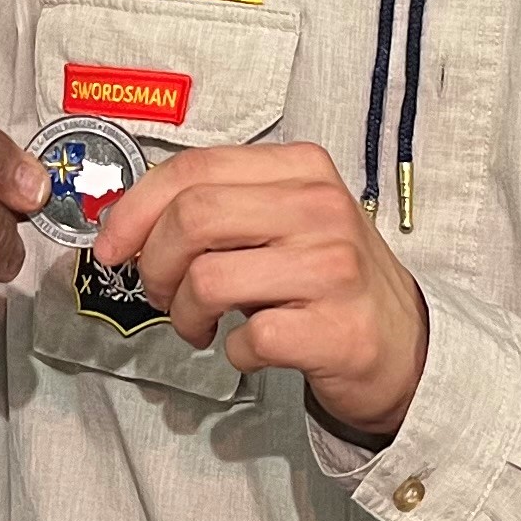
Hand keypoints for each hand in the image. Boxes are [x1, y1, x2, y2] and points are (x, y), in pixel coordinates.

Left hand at [92, 140, 429, 438]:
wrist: (407, 345)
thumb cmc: (329, 280)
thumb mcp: (284, 220)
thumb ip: (219, 208)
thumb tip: (130, 224)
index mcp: (302, 169)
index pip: (195, 168)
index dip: (136, 208)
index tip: (112, 246)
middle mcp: (321, 208)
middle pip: (193, 218)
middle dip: (154, 263)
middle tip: (160, 293)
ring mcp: (334, 268)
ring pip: (208, 279)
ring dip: (185, 314)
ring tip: (199, 325)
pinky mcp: (338, 329)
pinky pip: (248, 339)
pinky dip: (232, 352)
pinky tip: (249, 348)